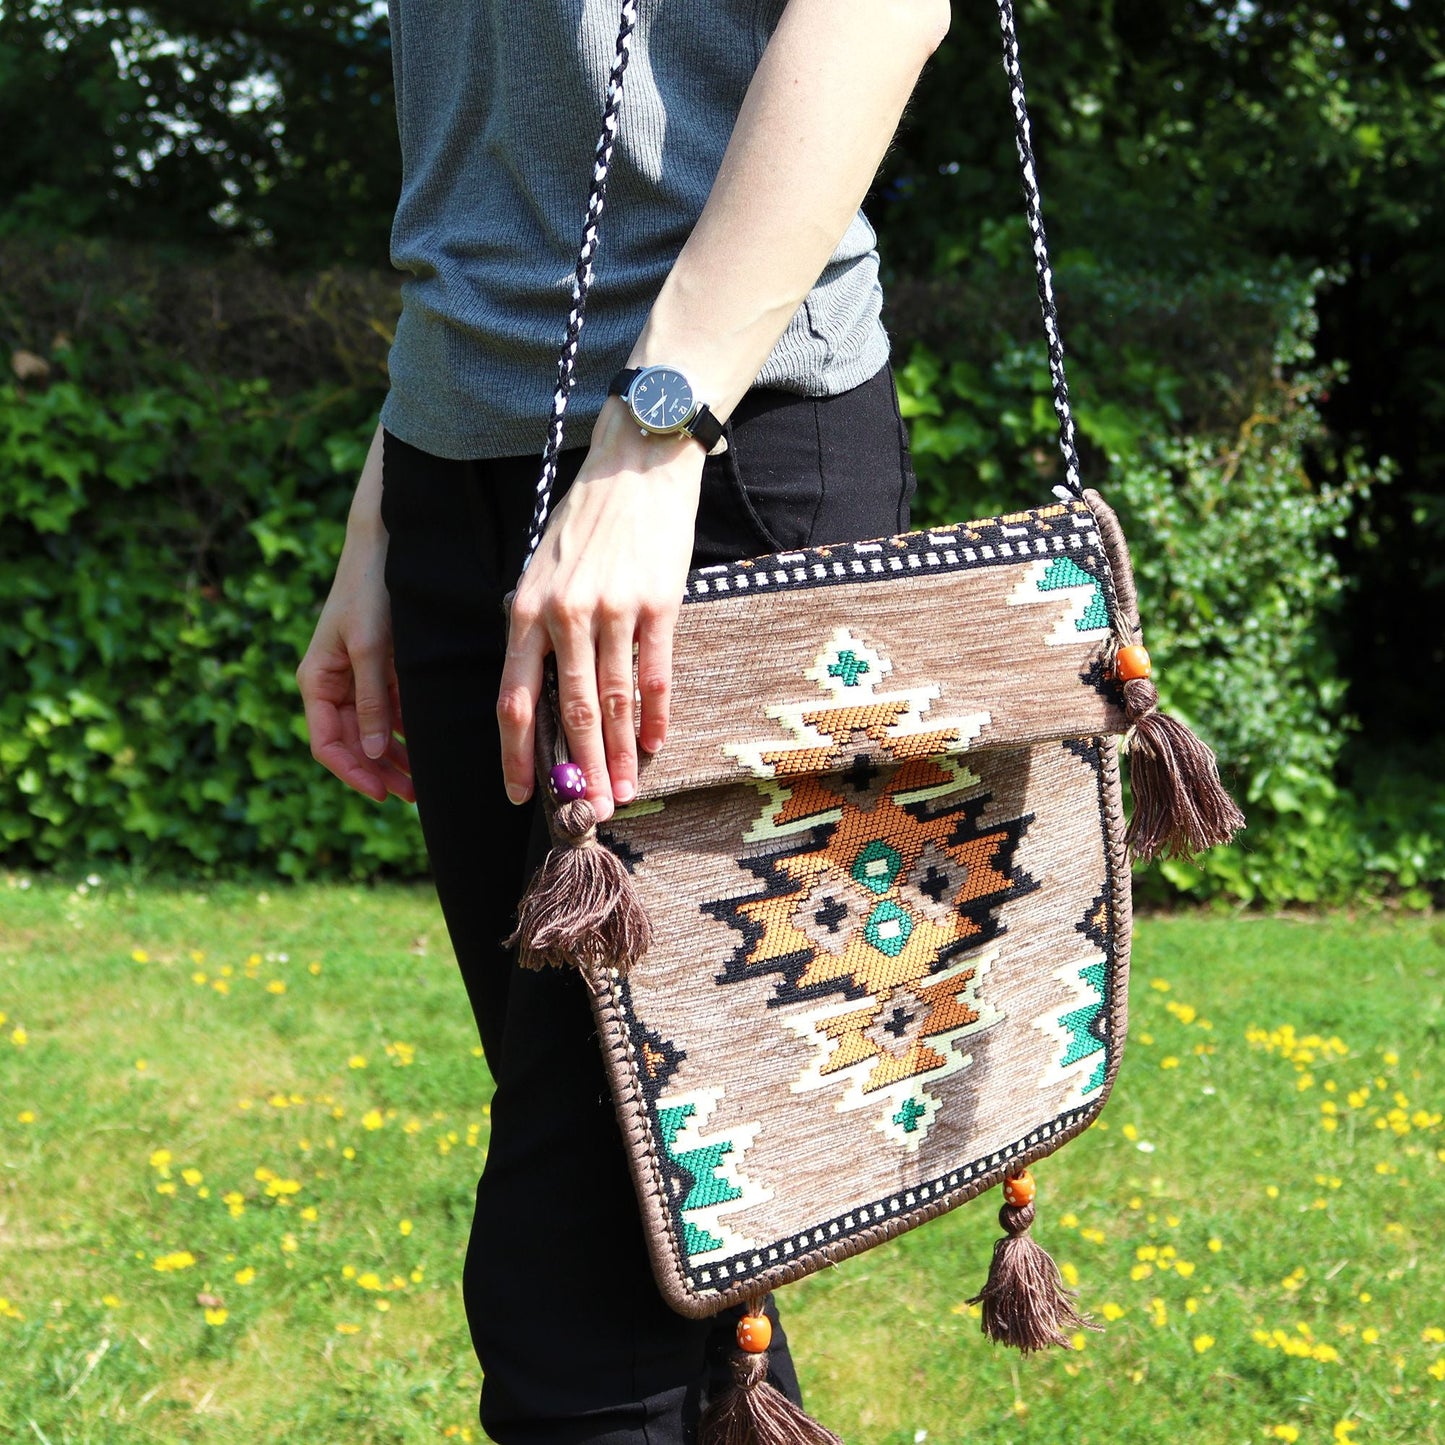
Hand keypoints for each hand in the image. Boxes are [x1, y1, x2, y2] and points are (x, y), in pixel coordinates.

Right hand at [296, 430, 414, 804]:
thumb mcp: (370, 648)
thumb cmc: (369, 593)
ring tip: (422, 781)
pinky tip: (428, 746)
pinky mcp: (379, 668)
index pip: (326, 744)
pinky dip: (404, 731)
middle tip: (413, 795)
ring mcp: (355, 678)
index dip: (353, 774)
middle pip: (351, 744)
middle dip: (378, 772)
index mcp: (316, 681)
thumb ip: (370, 700)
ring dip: (393, 757)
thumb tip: (370, 753)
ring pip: (371, 732)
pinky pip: (388, 711)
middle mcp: (332, 684)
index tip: (383, 795)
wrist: (384, 547)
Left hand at [498, 400, 703, 821]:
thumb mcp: (541, 569)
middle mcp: (564, 614)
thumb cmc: (586, 520)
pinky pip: (656, 674)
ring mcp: (613, 610)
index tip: (522, 797)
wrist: (637, 462)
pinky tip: (655, 746)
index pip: (514, 700)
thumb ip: (536, 628)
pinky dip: (656, 715)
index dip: (517, 755)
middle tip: (585, 814)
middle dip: (576, 772)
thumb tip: (541, 697)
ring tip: (622, 794)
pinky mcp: (658, 603)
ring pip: (612, 702)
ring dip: (618, 755)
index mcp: (523, 609)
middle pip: (567, 713)